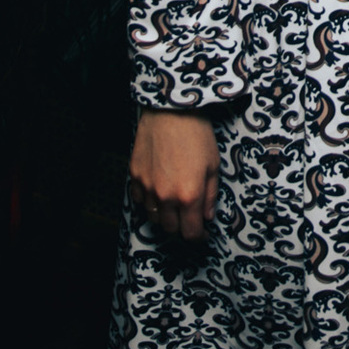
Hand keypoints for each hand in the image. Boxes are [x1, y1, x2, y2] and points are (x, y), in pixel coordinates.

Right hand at [128, 108, 219, 239]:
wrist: (170, 111)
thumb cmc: (196, 134)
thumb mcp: (213, 165)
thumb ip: (211, 195)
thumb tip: (207, 216)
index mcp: (189, 195)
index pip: (190, 233)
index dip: (198, 237)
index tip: (202, 234)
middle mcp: (166, 196)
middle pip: (170, 229)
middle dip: (182, 227)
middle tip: (189, 218)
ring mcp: (147, 187)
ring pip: (153, 217)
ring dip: (165, 216)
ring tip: (175, 205)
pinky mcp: (134, 176)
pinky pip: (140, 200)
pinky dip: (149, 202)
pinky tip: (159, 192)